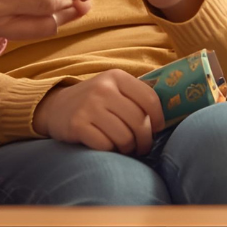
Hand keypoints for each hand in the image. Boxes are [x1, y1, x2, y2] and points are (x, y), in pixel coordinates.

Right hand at [32, 69, 166, 153]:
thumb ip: (136, 94)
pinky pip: (106, 145)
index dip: (159, 118)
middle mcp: (103, 89)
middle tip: (142, 147)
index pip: (150, 99)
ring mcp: (89, 107)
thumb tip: (171, 109)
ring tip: (125, 147)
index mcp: (116, 77)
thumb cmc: (94, 101)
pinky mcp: (77, 125)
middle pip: (139, 122)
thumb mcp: (113, 88)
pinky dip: (110, 150)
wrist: (55, 107)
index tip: (157, 128)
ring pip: (124, 137)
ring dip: (128, 148)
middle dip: (145, 140)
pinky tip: (107, 146)